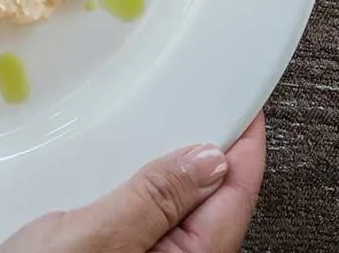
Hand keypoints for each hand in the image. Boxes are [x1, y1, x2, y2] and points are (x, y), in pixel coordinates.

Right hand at [0, 113, 266, 252]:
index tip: (243, 100)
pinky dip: (133, 185)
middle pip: (209, 198)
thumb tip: (209, 160)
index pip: (235, 194)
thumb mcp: (96, 238)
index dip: (243, 142)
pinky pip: (139, 215)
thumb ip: (154, 201)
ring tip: (156, 127)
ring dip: (163, 167)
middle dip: (204, 150)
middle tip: (199, 101)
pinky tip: (116, 167)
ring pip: (172, 206)